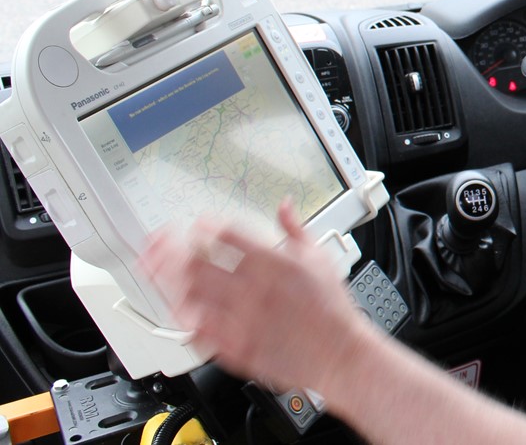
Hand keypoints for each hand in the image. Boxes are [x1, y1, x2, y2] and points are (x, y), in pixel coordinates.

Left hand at [138, 203, 373, 391]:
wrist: (338, 354)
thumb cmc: (331, 309)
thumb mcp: (319, 258)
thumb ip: (295, 229)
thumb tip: (284, 205)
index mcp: (272, 264)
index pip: (226, 234)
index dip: (205, 225)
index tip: (198, 224)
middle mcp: (251, 290)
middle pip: (196, 263)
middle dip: (170, 249)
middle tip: (159, 242)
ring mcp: (240, 320)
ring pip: (189, 296)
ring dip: (167, 280)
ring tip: (153, 269)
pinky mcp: (235, 348)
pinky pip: (196, 330)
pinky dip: (181, 316)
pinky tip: (175, 305)